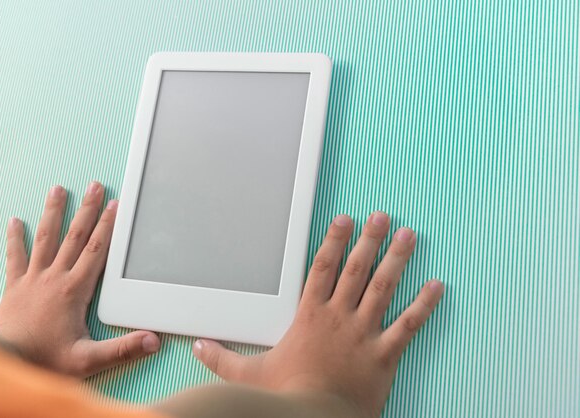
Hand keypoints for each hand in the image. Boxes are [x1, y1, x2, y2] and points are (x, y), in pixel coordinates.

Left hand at [0, 182, 160, 377]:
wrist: (5, 363)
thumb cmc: (45, 361)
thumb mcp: (88, 361)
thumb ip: (121, 350)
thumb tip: (152, 340)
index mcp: (74, 290)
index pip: (96, 251)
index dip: (108, 226)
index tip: (116, 205)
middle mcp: (54, 278)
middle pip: (74, 236)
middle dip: (87, 209)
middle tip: (95, 186)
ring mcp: (32, 279)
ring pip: (45, 238)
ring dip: (53, 212)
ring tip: (58, 189)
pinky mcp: (14, 286)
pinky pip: (15, 256)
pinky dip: (15, 238)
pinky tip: (15, 220)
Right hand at [192, 212, 443, 417]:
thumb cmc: (287, 396)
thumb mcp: (248, 375)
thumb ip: (222, 359)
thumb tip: (199, 348)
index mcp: (311, 316)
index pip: (323, 267)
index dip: (334, 240)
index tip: (344, 219)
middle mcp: (340, 317)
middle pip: (357, 269)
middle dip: (369, 240)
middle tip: (382, 217)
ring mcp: (364, 333)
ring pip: (384, 288)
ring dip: (397, 260)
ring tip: (409, 237)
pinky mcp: (384, 354)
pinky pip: (409, 325)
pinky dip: (424, 305)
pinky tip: (437, 287)